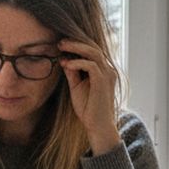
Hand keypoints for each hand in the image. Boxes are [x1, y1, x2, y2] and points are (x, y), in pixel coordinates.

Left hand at [59, 38, 120, 154]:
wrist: (98, 127)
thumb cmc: (88, 109)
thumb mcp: (76, 87)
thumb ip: (73, 73)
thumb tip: (65, 59)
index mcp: (103, 70)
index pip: (92, 51)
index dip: (77, 45)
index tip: (61, 45)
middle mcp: (108, 70)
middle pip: (93, 47)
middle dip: (75, 42)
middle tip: (59, 42)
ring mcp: (108, 74)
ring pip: (93, 52)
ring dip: (76, 47)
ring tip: (61, 46)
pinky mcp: (103, 81)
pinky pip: (91, 65)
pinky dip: (78, 62)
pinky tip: (66, 64)